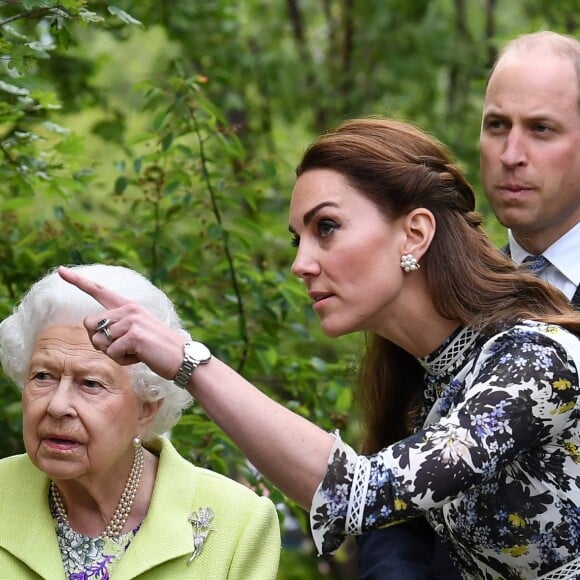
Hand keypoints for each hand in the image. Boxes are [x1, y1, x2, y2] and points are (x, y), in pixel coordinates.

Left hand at [58, 266, 185, 379]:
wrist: (181, 357)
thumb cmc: (157, 349)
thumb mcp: (136, 332)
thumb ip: (116, 327)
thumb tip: (95, 334)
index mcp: (128, 305)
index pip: (99, 290)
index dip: (78, 281)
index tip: (61, 270)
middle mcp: (128, 309)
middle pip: (90, 325)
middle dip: (99, 341)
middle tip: (121, 347)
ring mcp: (131, 321)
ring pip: (99, 342)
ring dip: (114, 353)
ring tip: (135, 351)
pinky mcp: (134, 335)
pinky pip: (112, 353)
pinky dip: (123, 360)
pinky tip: (139, 356)